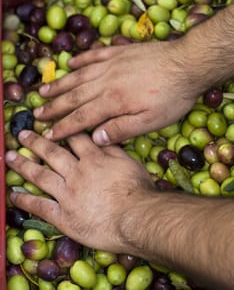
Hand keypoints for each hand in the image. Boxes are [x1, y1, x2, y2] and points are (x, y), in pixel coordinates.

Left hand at [6, 130, 153, 251]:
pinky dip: (25, 200)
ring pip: (40, 175)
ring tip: (10, 157)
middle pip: (52, 153)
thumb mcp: (130, 162)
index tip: (51, 124)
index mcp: (93, 158)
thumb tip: (101, 136)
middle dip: (35, 142)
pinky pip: (40, 206)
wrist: (136, 218)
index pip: (74, 139)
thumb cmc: (137, 190)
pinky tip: (13, 194)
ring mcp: (67, 194)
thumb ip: (113, 149)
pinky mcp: (63, 216)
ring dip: (23, 165)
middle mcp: (76, 172)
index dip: (62, 129)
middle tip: (22, 134)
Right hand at [34, 41, 196, 144]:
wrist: (187, 63)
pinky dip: (81, 60)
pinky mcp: (119, 52)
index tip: (49, 135)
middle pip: (74, 97)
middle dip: (54, 107)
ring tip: (43, 91)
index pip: (82, 118)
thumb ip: (123, 129)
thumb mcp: (152, 121)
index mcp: (113, 102)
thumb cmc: (172, 96)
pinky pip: (94, 55)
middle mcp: (106, 82)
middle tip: (37, 114)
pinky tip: (70, 63)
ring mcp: (111, 64)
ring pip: (79, 76)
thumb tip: (97, 138)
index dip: (64, 128)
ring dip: (60, 85)